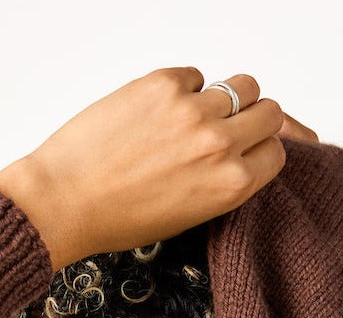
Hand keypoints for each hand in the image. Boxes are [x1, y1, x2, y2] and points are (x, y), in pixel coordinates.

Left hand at [0, 67, 316, 270]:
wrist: (66, 200)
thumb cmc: (119, 217)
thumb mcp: (187, 215)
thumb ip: (222, 183)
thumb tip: (239, 155)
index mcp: (231, 185)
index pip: (275, 151)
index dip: (262, 148)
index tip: (249, 148)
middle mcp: (220, 145)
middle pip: (269, 111)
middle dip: (253, 118)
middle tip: (228, 126)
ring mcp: (193, 110)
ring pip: (241, 84)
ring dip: (227, 97)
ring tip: (198, 114)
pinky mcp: (163, 83)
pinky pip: (194, 74)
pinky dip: (185, 88)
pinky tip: (159, 111)